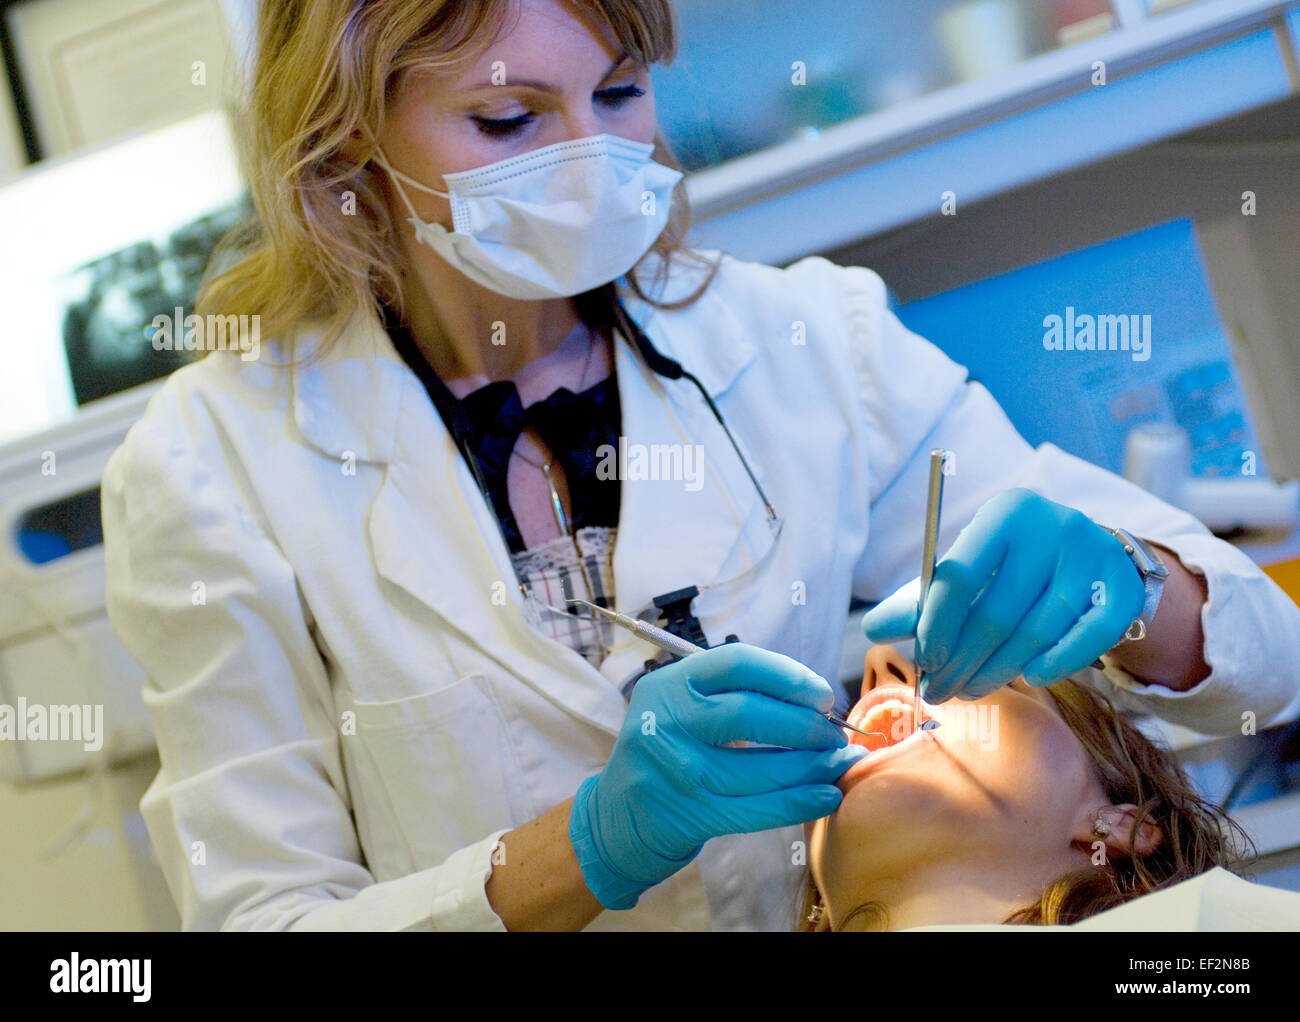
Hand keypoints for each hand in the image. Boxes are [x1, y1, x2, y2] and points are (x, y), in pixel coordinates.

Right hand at [568, 642, 867, 909]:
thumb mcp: (681, 710)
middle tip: (834, 734)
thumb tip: (814, 700)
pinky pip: (758, 809)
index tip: (822, 694)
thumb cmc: (665, 754)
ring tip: (840, 762)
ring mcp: (676, 771)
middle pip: (750, 713)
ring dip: (813, 766)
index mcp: (669, 685)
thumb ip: (732, 697)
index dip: (788, 675)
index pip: (737, 663)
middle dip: (805, 724)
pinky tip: (826, 796)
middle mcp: (666, 722)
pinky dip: (800, 802)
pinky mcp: (690, 816)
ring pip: (761, 767)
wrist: (617, 819)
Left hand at [860, 488, 1145, 700]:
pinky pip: (1088, 637)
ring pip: (1039, 629)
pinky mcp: (1123, 586)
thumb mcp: (964, 573)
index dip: (938, 625)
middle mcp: (1052, 525)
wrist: (1089, 557)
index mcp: (1005, 512)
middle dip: (963, 660)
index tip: (925, 661)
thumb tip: (873, 629)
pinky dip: (1057, 662)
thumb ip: (917, 600)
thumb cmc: (1010, 569)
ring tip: (972, 689)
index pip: (961, 575)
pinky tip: (1031, 678)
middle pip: (999, 610)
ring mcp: (1094, 555)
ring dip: (1000, 670)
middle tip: (940, 691)